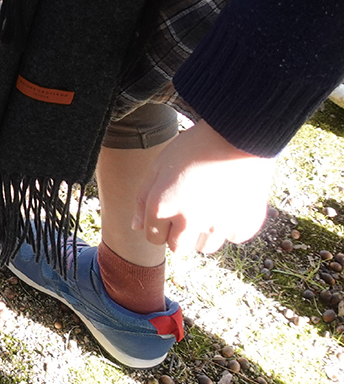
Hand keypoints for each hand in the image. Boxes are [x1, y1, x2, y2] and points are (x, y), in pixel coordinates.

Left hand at [133, 120, 271, 252]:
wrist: (238, 134)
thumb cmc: (194, 147)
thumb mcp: (159, 166)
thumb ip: (143, 198)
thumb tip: (136, 227)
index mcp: (162, 206)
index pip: (153, 237)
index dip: (158, 225)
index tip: (169, 212)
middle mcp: (188, 221)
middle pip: (178, 248)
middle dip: (179, 234)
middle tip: (189, 211)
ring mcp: (218, 225)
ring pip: (206, 247)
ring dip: (204, 234)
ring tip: (210, 207)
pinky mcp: (246, 224)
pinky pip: (233, 237)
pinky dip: (231, 227)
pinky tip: (231, 205)